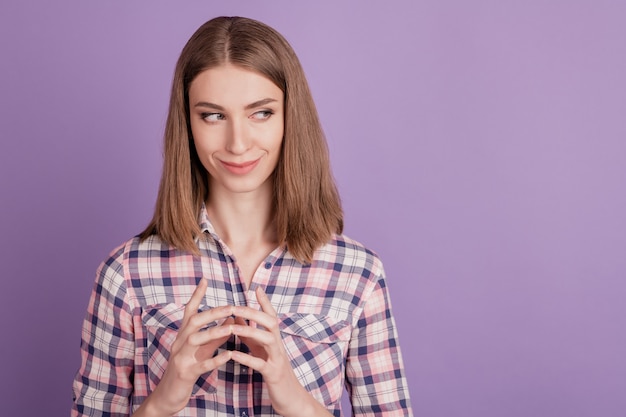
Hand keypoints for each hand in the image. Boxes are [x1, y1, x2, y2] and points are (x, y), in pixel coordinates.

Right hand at [138, 279, 233, 416]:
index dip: (196, 295)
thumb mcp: (201, 349)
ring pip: (194, 340)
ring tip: (231, 328)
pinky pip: (200, 365)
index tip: (205, 279)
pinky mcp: (185, 373)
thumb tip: (230, 320)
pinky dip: (215, 359)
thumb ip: (214, 336)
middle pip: (193, 322)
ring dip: (213, 332)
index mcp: (182, 335)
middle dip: (212, 313)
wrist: (168, 395)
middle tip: (231, 306)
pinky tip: (228, 355)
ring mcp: (180, 358)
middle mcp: (178, 343)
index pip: (189, 311)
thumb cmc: (187, 369)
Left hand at [230, 287, 331, 416]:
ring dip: (250, 332)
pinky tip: (232, 355)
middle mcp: (279, 346)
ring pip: (268, 339)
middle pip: (271, 323)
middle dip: (253, 313)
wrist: (291, 397)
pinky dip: (246, 358)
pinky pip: (260, 364)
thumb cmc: (274, 371)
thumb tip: (239, 318)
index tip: (256, 287)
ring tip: (232, 327)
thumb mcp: (263, 350)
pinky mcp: (273, 374)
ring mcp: (277, 359)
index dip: (265, 302)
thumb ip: (252, 334)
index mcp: (275, 339)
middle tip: (234, 307)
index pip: (272, 316)